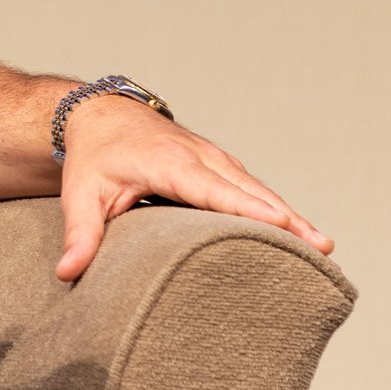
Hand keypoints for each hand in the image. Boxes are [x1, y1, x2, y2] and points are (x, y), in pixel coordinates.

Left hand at [53, 95, 331, 281]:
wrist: (99, 114)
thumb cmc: (92, 158)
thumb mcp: (80, 194)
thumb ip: (79, 234)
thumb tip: (66, 274)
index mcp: (169, 164)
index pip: (214, 189)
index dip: (248, 209)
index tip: (284, 226)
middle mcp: (200, 157)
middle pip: (249, 191)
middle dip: (287, 219)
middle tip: (323, 250)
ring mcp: (213, 158)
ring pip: (258, 189)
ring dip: (291, 216)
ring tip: (324, 250)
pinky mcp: (220, 164)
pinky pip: (253, 188)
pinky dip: (277, 209)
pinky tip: (299, 234)